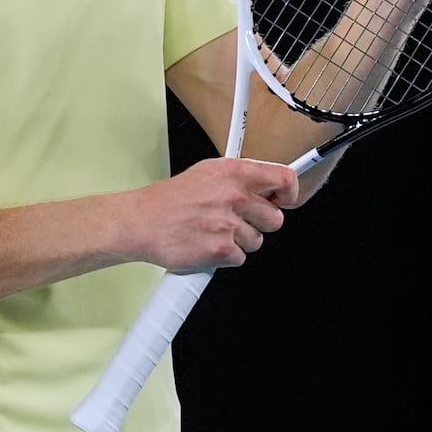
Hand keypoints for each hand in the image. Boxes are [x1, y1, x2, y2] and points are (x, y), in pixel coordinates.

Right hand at [133, 157, 298, 273]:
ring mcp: (228, 224)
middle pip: (275, 219)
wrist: (141, 221)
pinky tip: (207, 244)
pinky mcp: (221, 250)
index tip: (284, 200)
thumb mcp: (208, 173)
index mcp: (234, 172)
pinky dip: (225, 257)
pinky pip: (240, 258)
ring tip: (214, 231)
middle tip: (237, 221)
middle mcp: (234, 196)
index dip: (290, 193)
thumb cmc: (171, 199)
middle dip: (259, 224)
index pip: (284, 179)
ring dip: (239, 241)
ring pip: (257, 241)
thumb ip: (240, 178)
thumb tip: (268, 185)